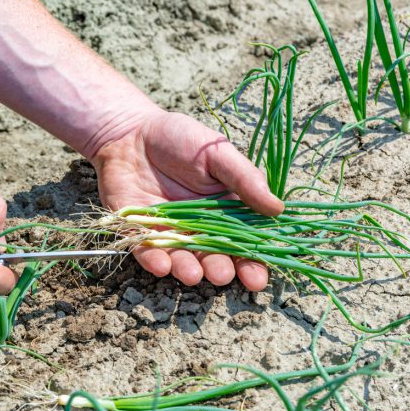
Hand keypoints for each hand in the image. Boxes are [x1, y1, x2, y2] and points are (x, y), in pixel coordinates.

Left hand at [90, 110, 284, 291]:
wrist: (131, 132)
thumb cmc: (180, 139)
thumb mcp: (218, 154)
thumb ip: (245, 179)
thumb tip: (277, 209)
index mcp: (224, 212)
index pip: (243, 242)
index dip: (251, 262)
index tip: (258, 278)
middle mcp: (197, 228)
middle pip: (212, 256)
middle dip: (218, 269)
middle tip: (222, 275)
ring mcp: (167, 231)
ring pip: (180, 258)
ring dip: (187, 269)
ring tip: (194, 275)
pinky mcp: (137, 230)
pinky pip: (145, 250)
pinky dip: (153, 259)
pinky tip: (162, 266)